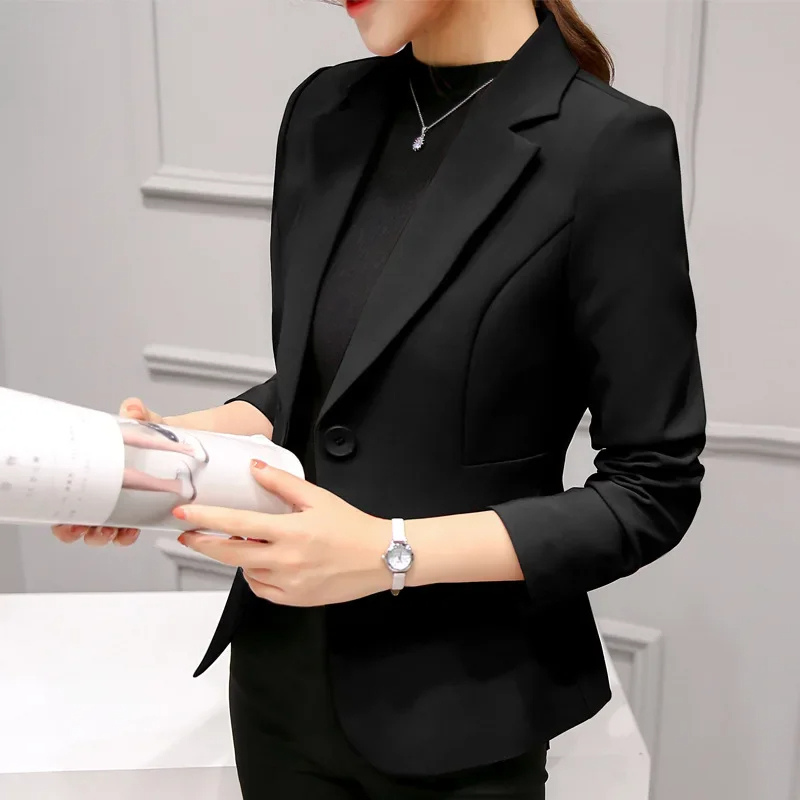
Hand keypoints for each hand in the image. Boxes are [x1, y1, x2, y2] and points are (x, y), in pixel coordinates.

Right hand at [51, 396, 164, 546]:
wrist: (186, 443)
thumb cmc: (157, 433)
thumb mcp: (146, 421)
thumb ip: (139, 413)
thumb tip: (133, 408)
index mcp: (99, 470)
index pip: (71, 494)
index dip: (62, 511)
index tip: (66, 516)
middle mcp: (105, 490)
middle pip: (78, 519)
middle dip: (77, 530)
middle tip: (85, 527)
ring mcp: (121, 504)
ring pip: (100, 530)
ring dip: (101, 535)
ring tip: (111, 530)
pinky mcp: (140, 513)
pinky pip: (126, 531)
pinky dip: (125, 535)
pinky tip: (130, 530)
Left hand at [174, 460, 391, 605]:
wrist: (380, 557)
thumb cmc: (351, 525)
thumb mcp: (318, 498)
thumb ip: (282, 483)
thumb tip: (255, 469)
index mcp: (290, 532)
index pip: (236, 525)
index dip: (206, 519)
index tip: (183, 513)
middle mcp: (286, 561)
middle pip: (230, 555)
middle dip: (204, 544)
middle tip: (188, 535)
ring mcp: (290, 584)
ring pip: (247, 572)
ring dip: (241, 558)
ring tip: (253, 544)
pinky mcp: (296, 599)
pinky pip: (262, 590)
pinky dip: (257, 577)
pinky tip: (268, 564)